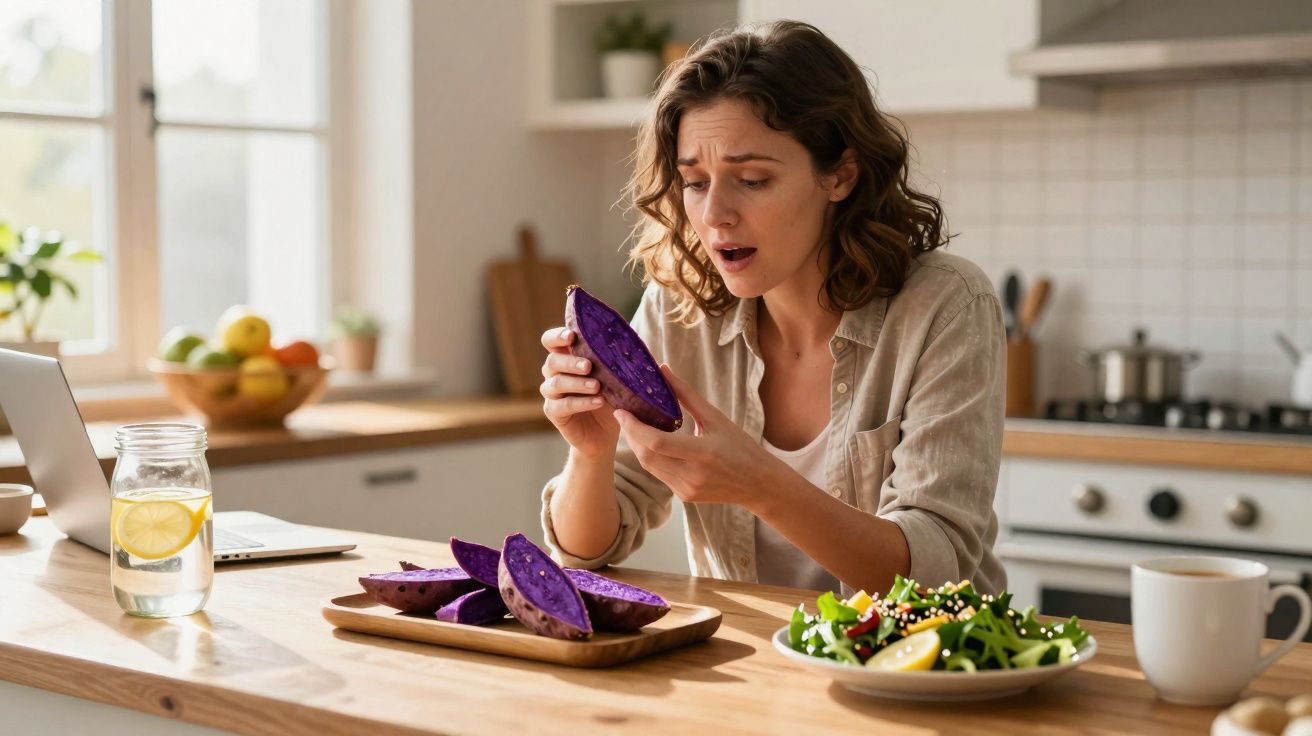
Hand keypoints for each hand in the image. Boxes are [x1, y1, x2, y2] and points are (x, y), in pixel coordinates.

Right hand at [539, 326, 618, 458]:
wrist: (605, 433)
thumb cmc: (610, 398)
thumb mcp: (616, 377)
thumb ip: (619, 357)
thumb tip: (633, 334)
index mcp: (566, 358)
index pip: (551, 341)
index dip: (557, 336)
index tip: (572, 336)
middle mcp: (554, 374)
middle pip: (552, 361)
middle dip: (570, 362)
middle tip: (589, 366)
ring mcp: (552, 394)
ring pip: (555, 383)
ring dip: (577, 383)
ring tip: (597, 386)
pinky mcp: (553, 412)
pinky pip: (562, 405)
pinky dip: (581, 403)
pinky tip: (598, 401)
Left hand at [614, 364, 786, 509]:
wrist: (759, 484)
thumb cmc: (740, 446)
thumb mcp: (716, 418)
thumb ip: (686, 395)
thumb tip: (664, 369)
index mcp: (702, 453)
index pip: (656, 442)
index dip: (634, 427)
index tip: (621, 411)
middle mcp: (692, 474)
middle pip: (647, 456)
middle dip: (631, 435)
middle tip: (625, 416)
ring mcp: (687, 489)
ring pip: (649, 467)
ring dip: (639, 446)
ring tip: (636, 427)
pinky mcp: (685, 496)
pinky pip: (660, 475)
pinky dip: (653, 458)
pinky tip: (654, 444)